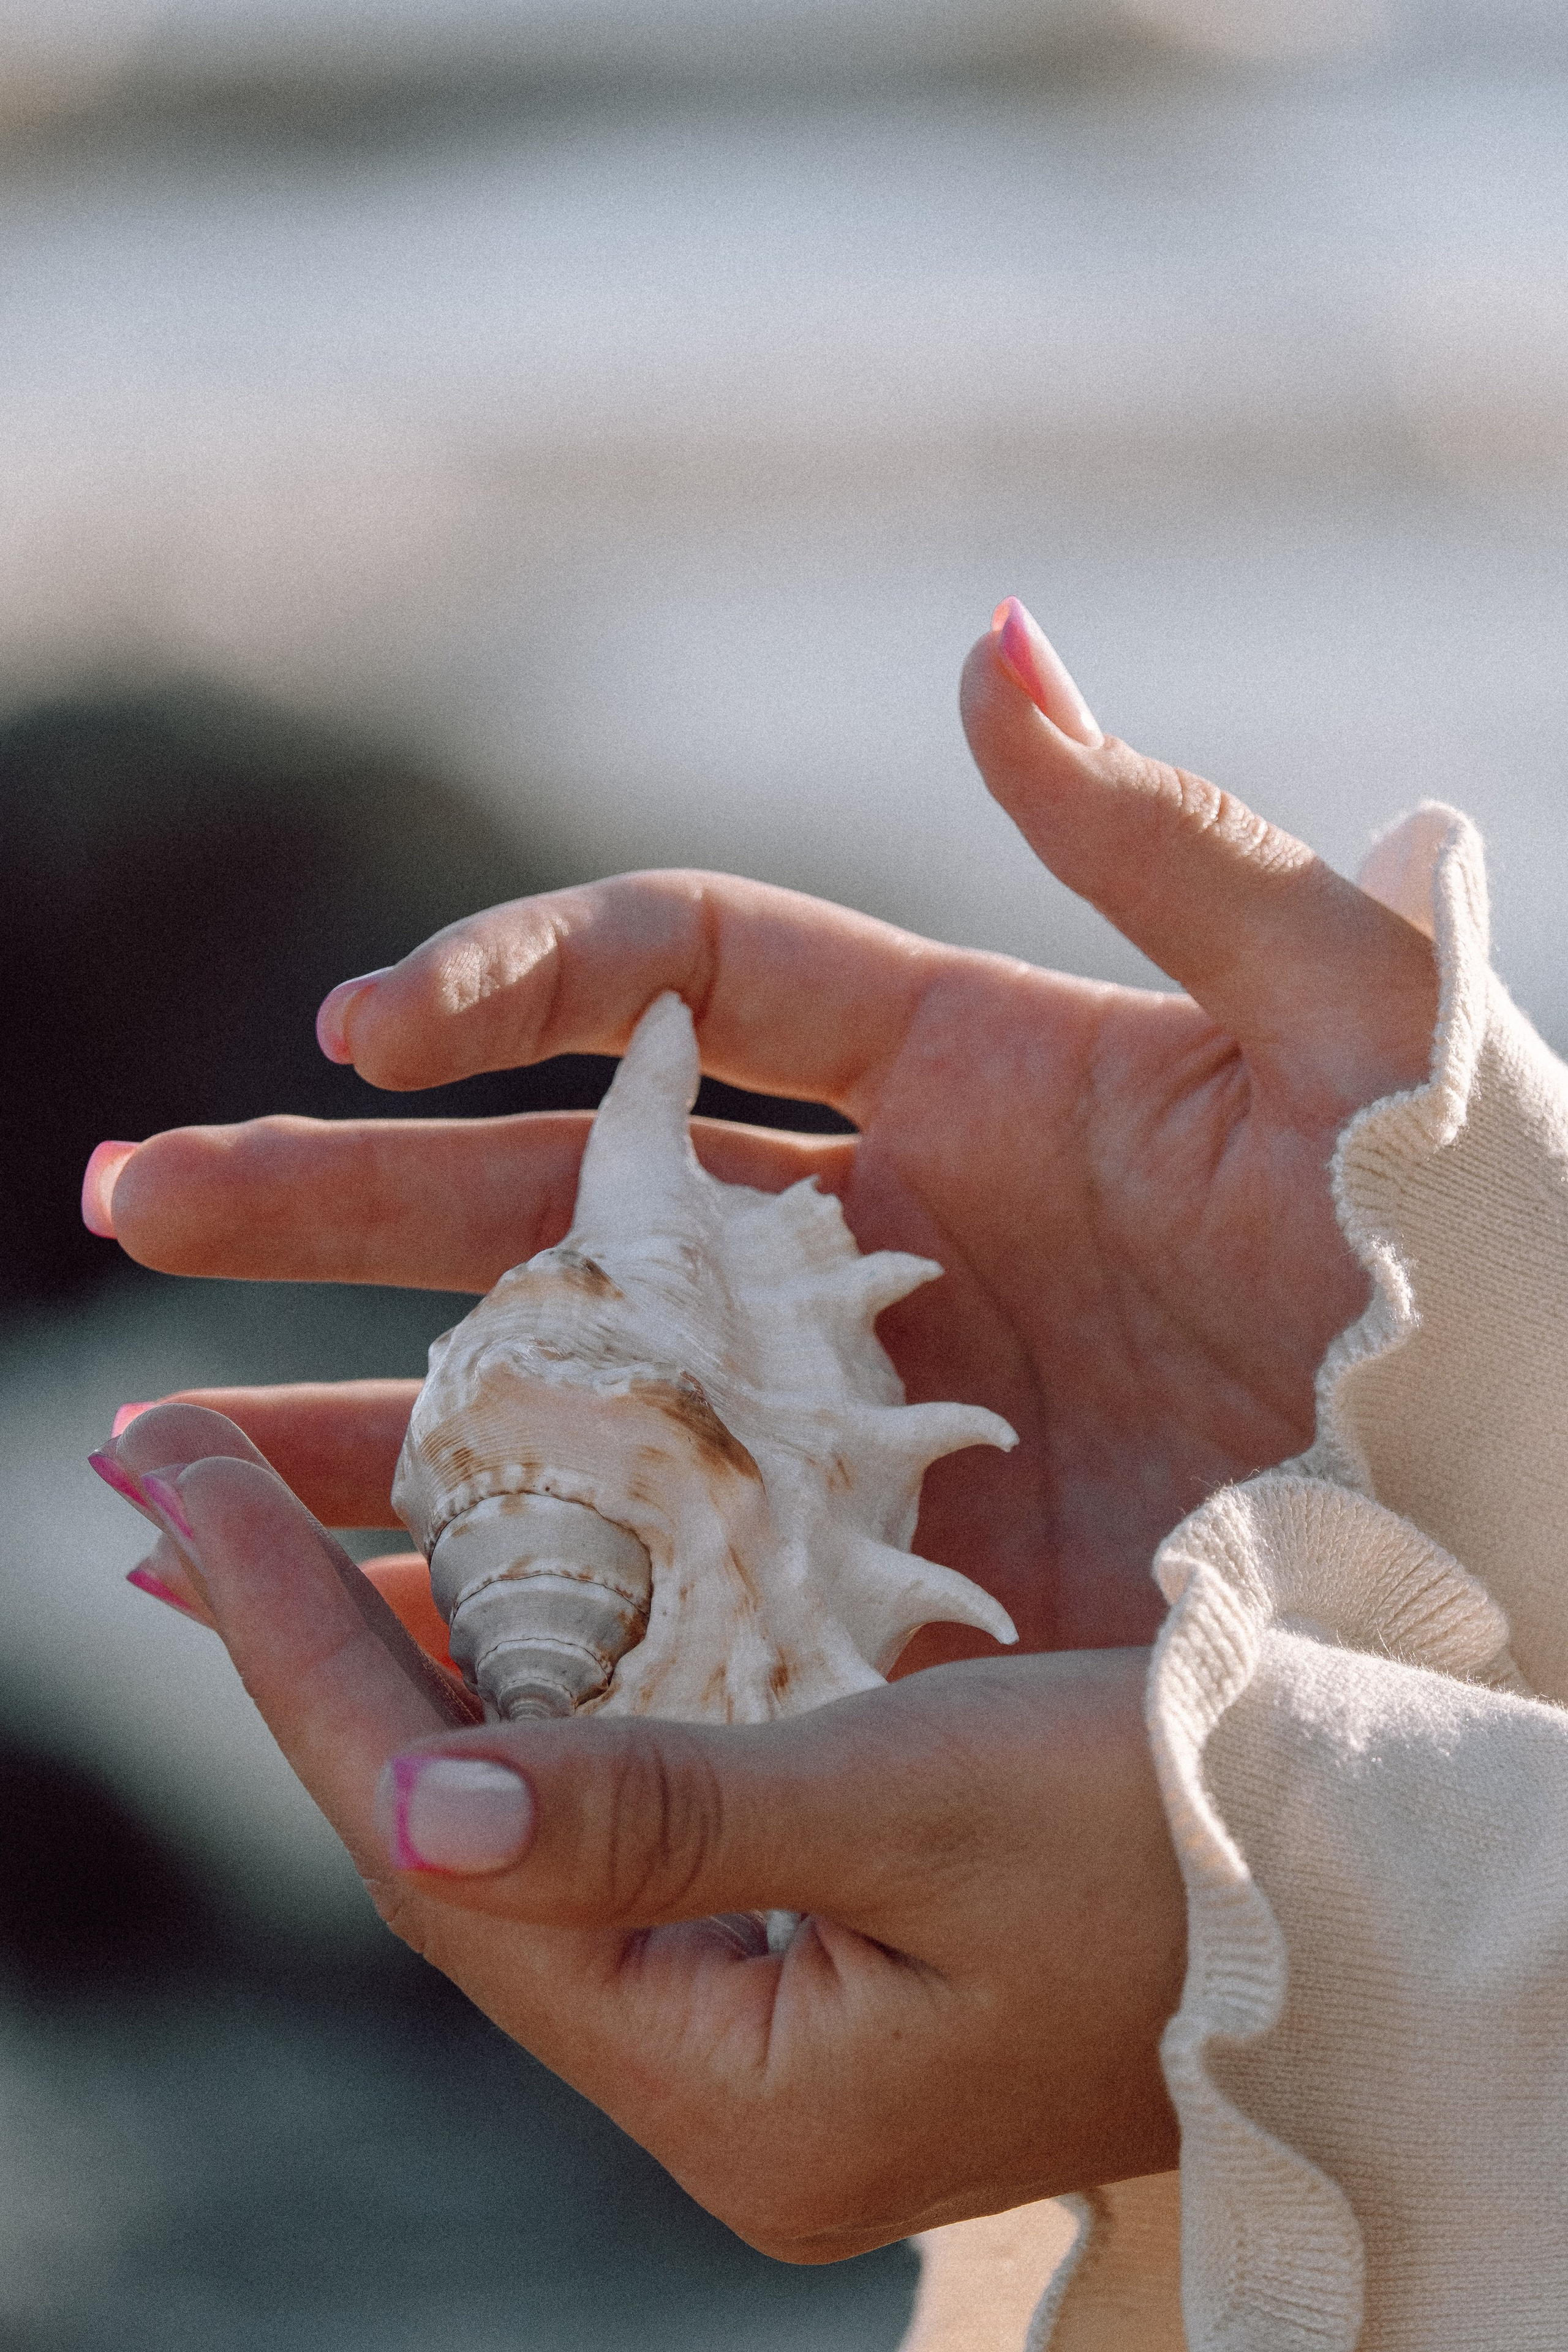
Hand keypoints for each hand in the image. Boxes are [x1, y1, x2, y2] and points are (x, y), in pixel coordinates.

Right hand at [98, 608, 1436, 1657]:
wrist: (1543, 1513)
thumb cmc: (1488, 1245)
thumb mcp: (1347, 1019)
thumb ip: (1162, 843)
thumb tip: (988, 642)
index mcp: (970, 1080)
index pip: (686, 985)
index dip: (513, 984)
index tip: (364, 1035)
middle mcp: (887, 1250)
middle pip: (560, 1201)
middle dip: (340, 1199)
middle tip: (134, 1199)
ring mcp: (873, 1432)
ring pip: (574, 1409)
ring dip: (371, 1421)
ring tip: (157, 1459)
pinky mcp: (892, 1597)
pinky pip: (665, 1590)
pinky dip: (514, 1611)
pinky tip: (346, 1641)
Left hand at [100, 1402, 1185, 2252]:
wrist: (1374, 1895)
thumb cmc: (1192, 1835)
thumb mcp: (932, 1801)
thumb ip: (669, 1810)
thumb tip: (413, 1810)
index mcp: (739, 2084)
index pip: (445, 1857)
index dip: (301, 1656)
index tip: (179, 1489)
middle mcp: (723, 2069)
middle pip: (454, 1845)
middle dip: (307, 1647)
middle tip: (168, 1473)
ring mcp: (762, 2000)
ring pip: (521, 1814)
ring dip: (398, 1652)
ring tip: (252, 1513)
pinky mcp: (807, 1925)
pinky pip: (615, 1793)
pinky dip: (531, 1674)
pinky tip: (459, 1578)